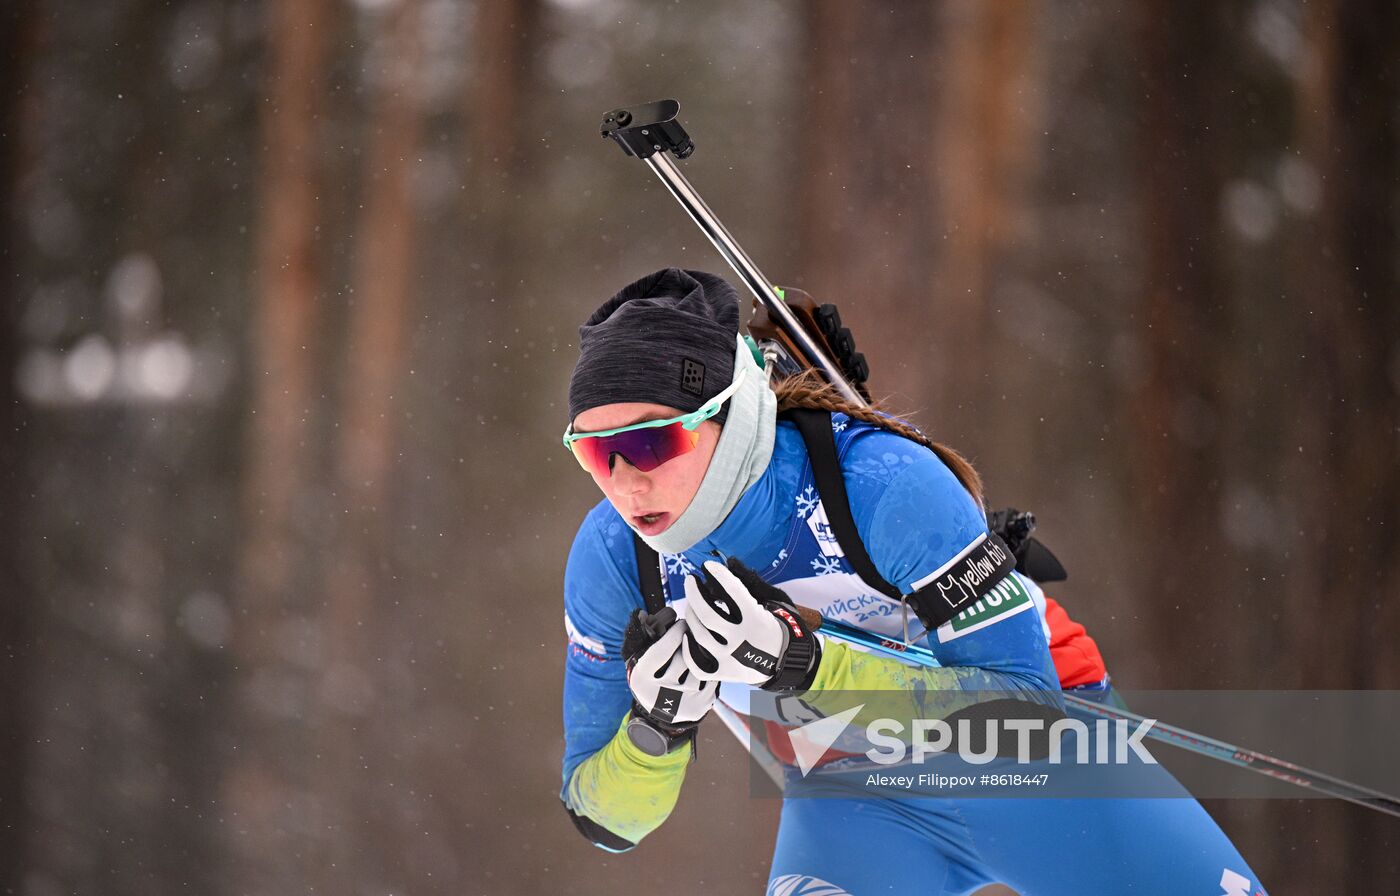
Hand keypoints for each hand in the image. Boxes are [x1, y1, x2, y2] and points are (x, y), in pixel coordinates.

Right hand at [623, 607, 717, 731]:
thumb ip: (640, 635)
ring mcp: (679, 704)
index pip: (662, 650)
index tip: (683, 624)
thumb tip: (642, 613)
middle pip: (682, 658)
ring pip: (698, 669)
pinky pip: (711, 680)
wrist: (660, 713)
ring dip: (700, 657)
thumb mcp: (639, 658)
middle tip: (692, 636)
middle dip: (689, 643)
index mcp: (641, 678)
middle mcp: (659, 694)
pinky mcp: (697, 708)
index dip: (675, 633)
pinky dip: (710, 671)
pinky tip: (704, 668)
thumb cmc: (651, 675)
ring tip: (696, 653)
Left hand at [680, 558, 820, 690]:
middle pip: (708, 615)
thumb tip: (730, 562)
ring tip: (691, 604)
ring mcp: (732, 659)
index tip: (708, 566)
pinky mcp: (726, 673)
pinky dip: (688, 648)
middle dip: (694, 593)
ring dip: (691, 616)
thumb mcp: (774, 601)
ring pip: (699, 636)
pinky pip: (697, 663)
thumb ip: (751, 582)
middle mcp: (742, 641)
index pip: (733, 592)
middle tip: (690, 580)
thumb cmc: (781, 626)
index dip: (719, 575)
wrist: (791, 661)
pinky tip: (688, 634)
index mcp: (757, 620)